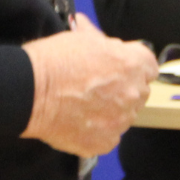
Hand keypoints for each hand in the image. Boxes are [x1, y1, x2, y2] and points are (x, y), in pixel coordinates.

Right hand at [21, 14, 157, 156]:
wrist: (30, 91)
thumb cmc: (54, 61)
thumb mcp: (82, 38)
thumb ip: (101, 41)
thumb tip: (98, 36)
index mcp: (133, 64)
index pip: (149, 66)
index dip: (133, 66)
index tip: (120, 68)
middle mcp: (132, 94)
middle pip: (139, 92)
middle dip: (124, 88)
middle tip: (98, 87)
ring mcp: (120, 121)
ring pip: (125, 115)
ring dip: (112, 111)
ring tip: (85, 105)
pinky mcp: (104, 142)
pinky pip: (110, 136)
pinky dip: (99, 131)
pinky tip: (80, 121)